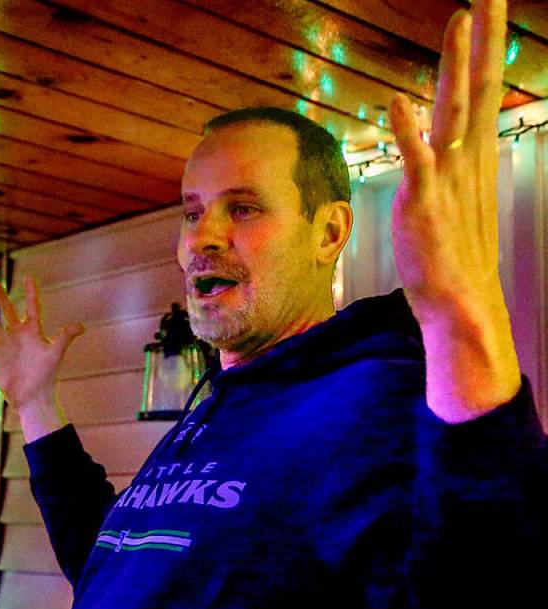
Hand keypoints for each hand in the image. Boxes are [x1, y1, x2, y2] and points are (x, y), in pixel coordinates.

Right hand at [0, 277, 84, 434]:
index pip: (33, 307)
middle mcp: (18, 335)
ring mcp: (4, 345)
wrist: (32, 397)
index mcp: (33, 332)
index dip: (31, 293)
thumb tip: (82, 325)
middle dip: (2, 298)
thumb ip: (65, 338)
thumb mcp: (55, 354)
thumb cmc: (46, 376)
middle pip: (9, 312)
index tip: (29, 278)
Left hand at [388, 0, 520, 419]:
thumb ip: (447, 169)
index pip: (482, 93)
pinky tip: (399, 101)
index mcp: (474, 160)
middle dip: (481, 41)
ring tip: (459, 19)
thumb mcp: (455, 202)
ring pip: (453, 111)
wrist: (457, 303)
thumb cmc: (453, 253)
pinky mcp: (423, 204)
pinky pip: (416, 161)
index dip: (484, 50)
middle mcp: (466, 163)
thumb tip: (441, 143)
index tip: (486, 9)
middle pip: (477, 89)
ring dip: (455, 66)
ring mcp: (447, 182)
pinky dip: (408, 132)